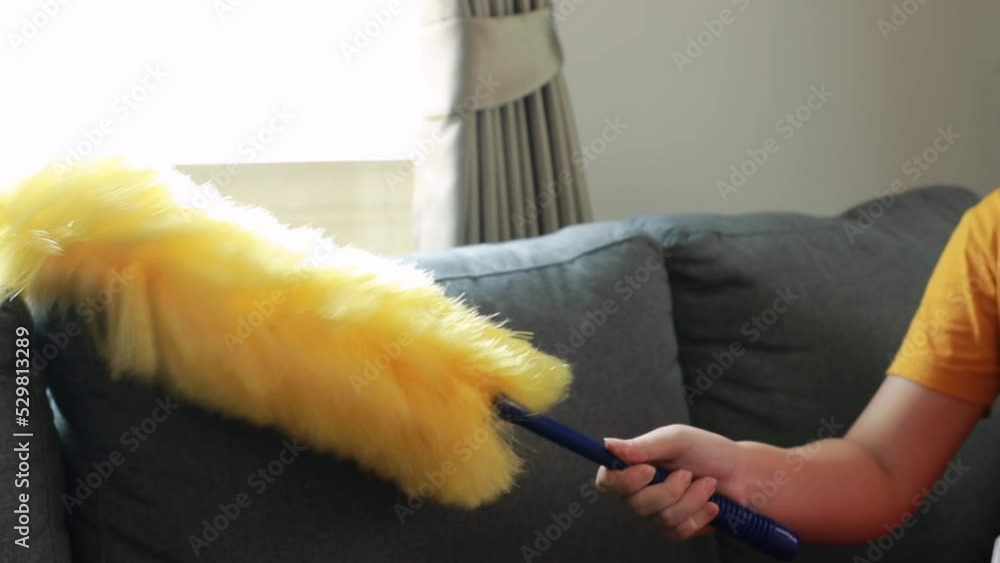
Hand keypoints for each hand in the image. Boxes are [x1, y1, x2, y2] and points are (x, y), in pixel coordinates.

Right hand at [595, 424, 747, 540]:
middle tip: (689, 473)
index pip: (608, 481)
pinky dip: (700, 515)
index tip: (649, 470)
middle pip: (636, 505)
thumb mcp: (677, 439)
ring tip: (707, 484)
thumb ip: (643, 445)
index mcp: (634, 466)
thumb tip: (609, 445)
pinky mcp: (675, 530)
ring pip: (662, 518)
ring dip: (692, 500)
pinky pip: (680, 531)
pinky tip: (711, 504)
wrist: (742, 475)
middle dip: (670, 490)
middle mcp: (640, 492)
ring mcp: (656, 514)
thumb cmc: (708, 451)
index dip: (624, 481)